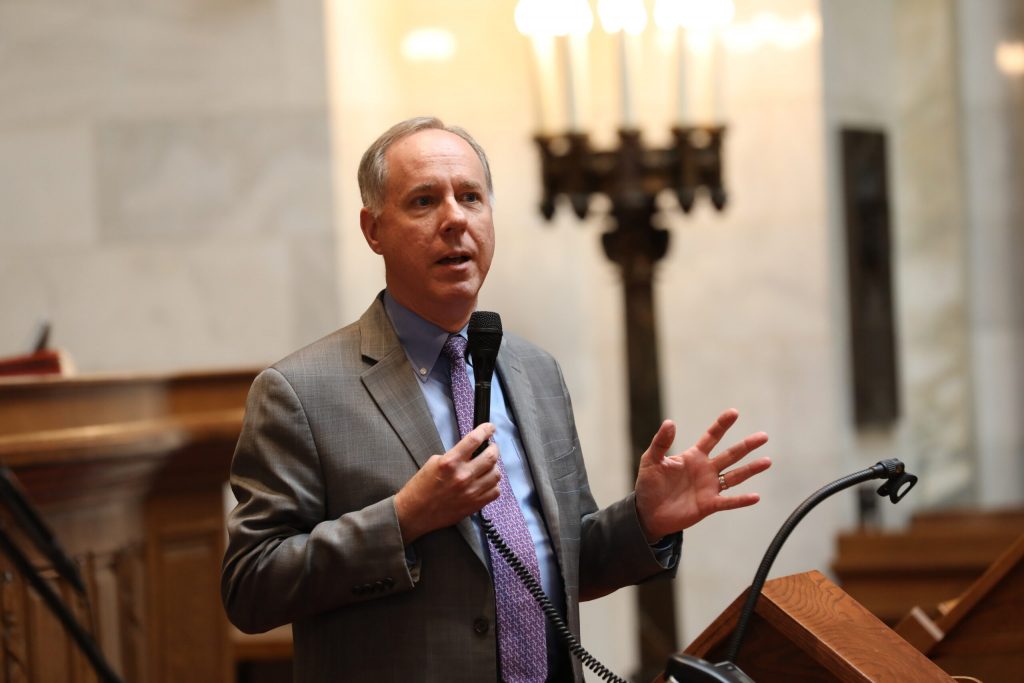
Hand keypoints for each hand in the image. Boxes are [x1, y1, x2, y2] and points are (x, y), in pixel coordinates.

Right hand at [394, 423, 500, 543]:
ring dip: (494, 467)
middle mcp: (463, 476)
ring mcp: (471, 492)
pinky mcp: (475, 505)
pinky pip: (495, 491)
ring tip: (487, 466)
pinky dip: (493, 484)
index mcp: (450, 462)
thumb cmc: (420, 488)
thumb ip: (454, 455)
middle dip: (494, 448)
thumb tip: (472, 450)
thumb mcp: (433, 463)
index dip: (486, 430)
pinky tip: (486, 482)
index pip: (474, 439)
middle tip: (491, 447)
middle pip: (491, 456)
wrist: (414, 513)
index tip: (490, 428)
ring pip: (496, 474)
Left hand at [634, 409, 770, 541]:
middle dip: (746, 445)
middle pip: (730, 454)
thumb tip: (670, 422)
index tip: (734, 412)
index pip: (711, 437)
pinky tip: (755, 497)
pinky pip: (728, 502)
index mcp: (693, 456)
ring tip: (767, 461)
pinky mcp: (708, 505)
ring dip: (750, 469)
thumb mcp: (652, 460)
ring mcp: (709, 487)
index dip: (722, 425)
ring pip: (735, 476)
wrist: (647, 513)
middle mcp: (705, 470)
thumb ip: (661, 442)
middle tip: (763, 436)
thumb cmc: (649, 485)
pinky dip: (741, 500)